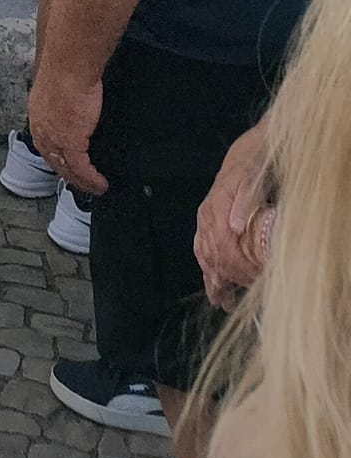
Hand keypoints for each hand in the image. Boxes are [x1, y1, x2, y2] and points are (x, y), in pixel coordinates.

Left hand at [27, 59, 107, 197]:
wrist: (69, 65)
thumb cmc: (66, 68)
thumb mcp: (58, 89)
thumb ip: (62, 102)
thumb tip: (72, 105)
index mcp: (37, 115)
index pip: (45, 145)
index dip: (57, 159)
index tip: (67, 167)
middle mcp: (42, 129)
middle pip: (54, 161)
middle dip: (68, 175)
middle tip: (82, 183)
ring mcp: (54, 137)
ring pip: (67, 169)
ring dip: (82, 182)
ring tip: (94, 188)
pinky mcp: (70, 142)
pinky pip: (82, 169)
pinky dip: (92, 179)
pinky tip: (100, 183)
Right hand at [195, 120, 271, 308]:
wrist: (246, 155)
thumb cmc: (253, 168)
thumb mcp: (253, 180)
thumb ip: (244, 201)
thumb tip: (234, 226)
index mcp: (217, 208)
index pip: (223, 247)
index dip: (238, 268)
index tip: (255, 282)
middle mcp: (206, 216)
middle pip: (213, 256)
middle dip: (229, 279)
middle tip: (245, 298)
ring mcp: (204, 220)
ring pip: (204, 255)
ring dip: (214, 280)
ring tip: (223, 302)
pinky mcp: (206, 222)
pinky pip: (201, 249)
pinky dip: (207, 268)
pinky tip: (214, 283)